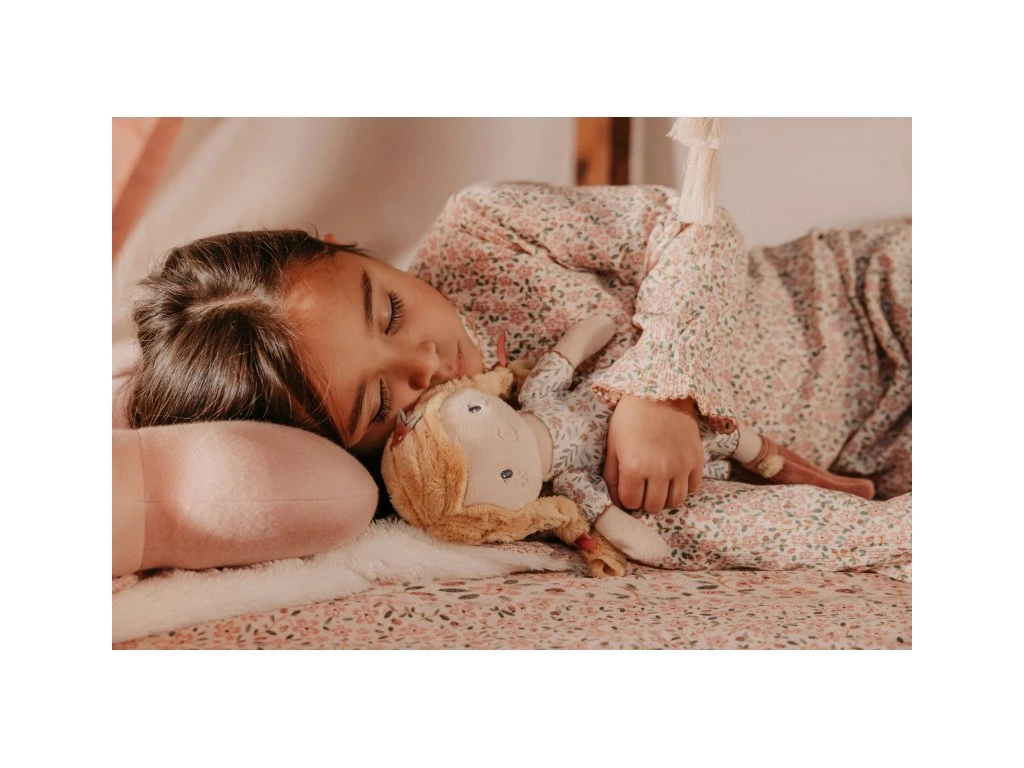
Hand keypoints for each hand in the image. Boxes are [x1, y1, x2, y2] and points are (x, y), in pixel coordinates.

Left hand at [602, 395, 703, 512]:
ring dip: (665, 498)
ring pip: (675, 502)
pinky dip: (683, 487)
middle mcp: (659, 469)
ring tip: (659, 486)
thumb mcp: (613, 445)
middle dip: (645, 501)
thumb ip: (612, 475)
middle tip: (643, 489)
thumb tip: (616, 501)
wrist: (659, 393)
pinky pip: (693, 488)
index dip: (627, 499)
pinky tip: (674, 476)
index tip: (628, 490)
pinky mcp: (696, 459)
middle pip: (654, 506)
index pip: (631, 502)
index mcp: (634, 466)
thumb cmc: (630, 418)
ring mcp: (681, 465)